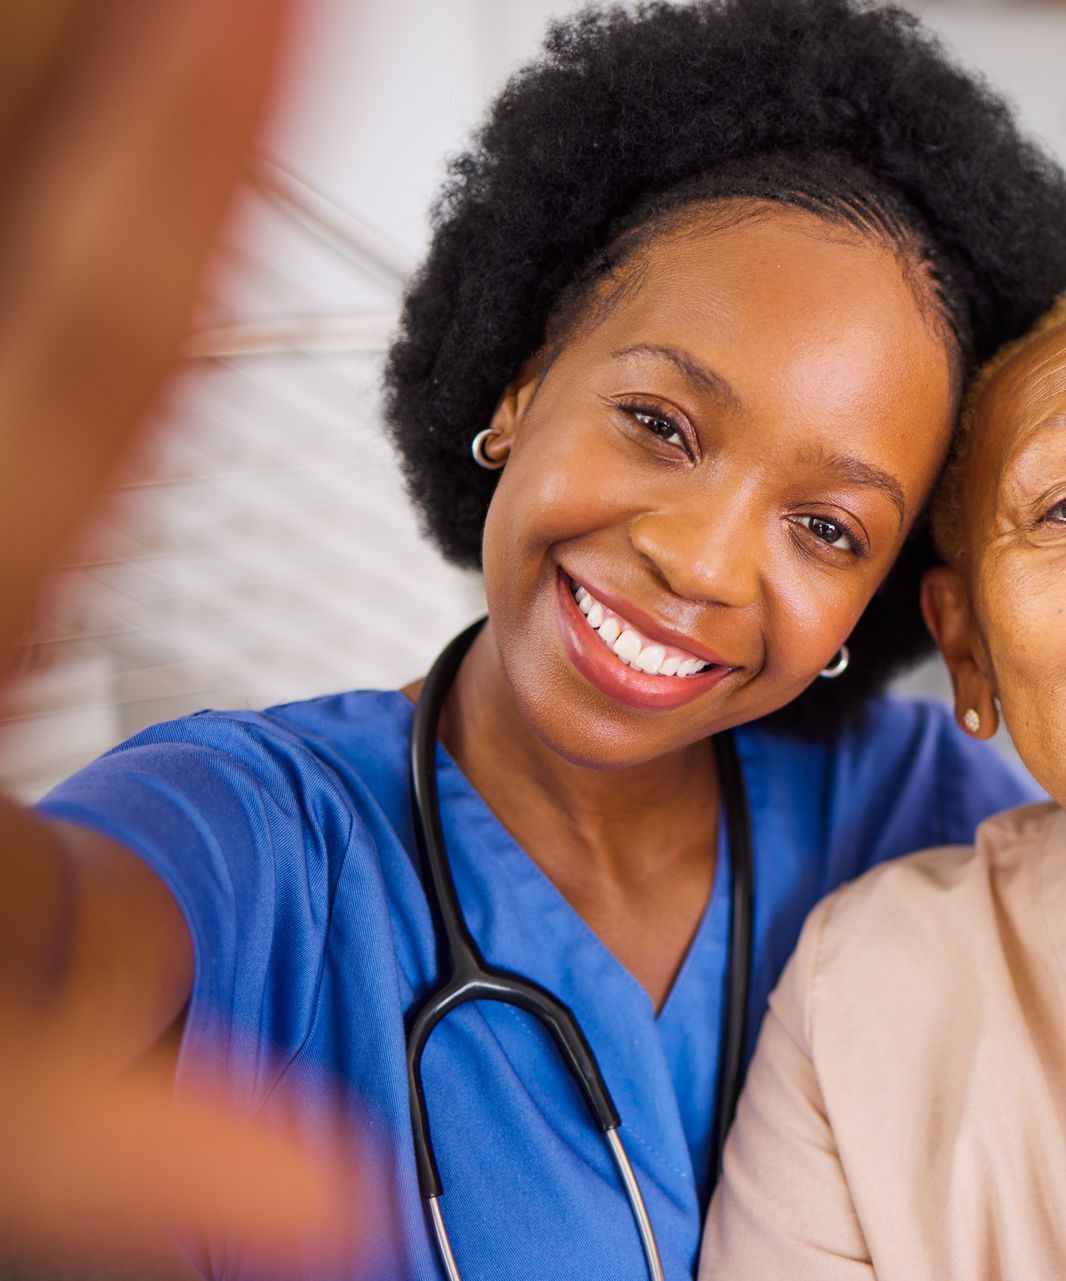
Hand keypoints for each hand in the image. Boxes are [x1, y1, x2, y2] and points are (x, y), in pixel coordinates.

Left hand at [0, 0, 359, 1270]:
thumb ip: (134, 1144)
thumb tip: (305, 1202)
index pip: (99, 358)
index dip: (175, 178)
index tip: (240, 12)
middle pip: (29, 234)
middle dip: (114, 57)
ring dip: (45, 97)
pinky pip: (0, 348)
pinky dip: (17, 209)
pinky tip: (34, 159)